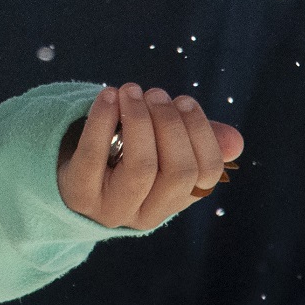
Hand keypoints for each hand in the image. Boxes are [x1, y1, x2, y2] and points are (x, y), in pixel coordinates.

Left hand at [57, 83, 244, 230]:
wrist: (70, 179)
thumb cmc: (124, 156)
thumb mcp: (160, 149)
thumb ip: (195, 141)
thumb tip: (235, 141)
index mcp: (174, 201)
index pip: (206, 174)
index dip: (200, 133)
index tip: (184, 101)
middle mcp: (147, 214)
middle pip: (177, 171)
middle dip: (170, 124)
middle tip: (156, 93)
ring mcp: (112, 208)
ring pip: (141, 168)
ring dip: (140, 120)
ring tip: (132, 90)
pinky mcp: (79, 195)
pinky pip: (93, 157)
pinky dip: (102, 120)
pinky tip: (109, 95)